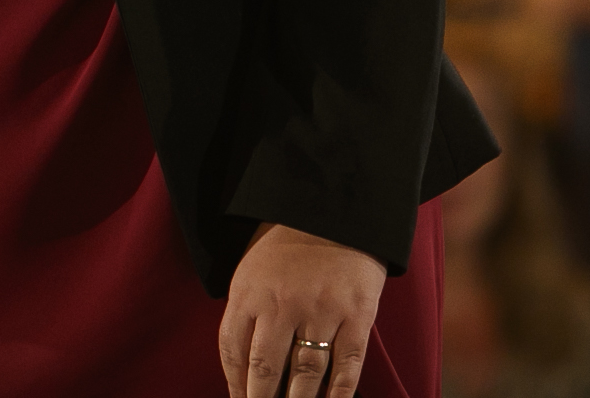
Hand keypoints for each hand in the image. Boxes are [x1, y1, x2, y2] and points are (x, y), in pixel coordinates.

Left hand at [220, 223, 385, 397]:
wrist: (334, 209)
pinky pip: (347, 365)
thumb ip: (247, 311)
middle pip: (266, 369)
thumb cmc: (287, 244)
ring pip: (306, 373)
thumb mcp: (251, 269)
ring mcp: (321, 311)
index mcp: (249, 291)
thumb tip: (244, 364)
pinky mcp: (356, 315)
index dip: (234, 385)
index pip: (233, 351)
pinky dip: (339, 393)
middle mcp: (282, 304)